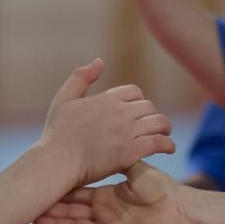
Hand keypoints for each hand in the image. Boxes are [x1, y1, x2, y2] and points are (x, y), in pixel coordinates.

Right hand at [33, 163, 186, 223]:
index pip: (77, 195)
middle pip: (72, 213)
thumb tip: (106, 141)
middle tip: (30, 208)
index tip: (41, 188)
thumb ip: (118, 160)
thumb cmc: (160, 188)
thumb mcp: (135, 170)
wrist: (178, 208)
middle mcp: (104, 212)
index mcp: (106, 196)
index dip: (60, 193)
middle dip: (52, 211)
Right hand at [42, 61, 174, 184]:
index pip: (135, 92)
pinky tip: (169, 149)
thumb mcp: (64, 98)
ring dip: (165, 127)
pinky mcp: (132, 152)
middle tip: (153, 124)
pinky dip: (168, 144)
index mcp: (107, 98)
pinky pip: (159, 143)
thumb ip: (81, 77)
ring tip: (165, 133)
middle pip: (149, 107)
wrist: (56, 162)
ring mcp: (127, 132)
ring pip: (159, 123)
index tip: (138, 111)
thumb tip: (100, 61)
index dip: (138, 100)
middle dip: (152, 115)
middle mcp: (121, 112)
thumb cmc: (57, 133)